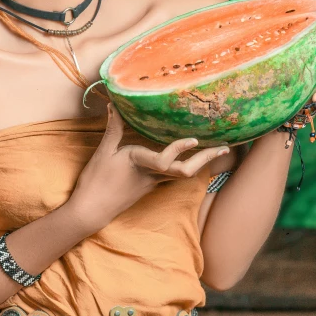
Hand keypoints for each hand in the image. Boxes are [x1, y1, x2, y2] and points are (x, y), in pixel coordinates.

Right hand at [67, 103, 228, 234]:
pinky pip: (173, 175)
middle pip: (185, 171)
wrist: (91, 210)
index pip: (164, 160)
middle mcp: (151, 175)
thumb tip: (113, 104)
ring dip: (200, 163)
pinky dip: (186, 165)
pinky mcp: (150, 186)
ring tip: (215, 150)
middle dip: (205, 160)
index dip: (179, 150)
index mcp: (139, 163)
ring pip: (182, 174)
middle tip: (224, 148)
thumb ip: (113, 128)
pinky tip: (192, 159)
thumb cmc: (96, 181)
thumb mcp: (103, 152)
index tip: (194, 140)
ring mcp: (152, 182)